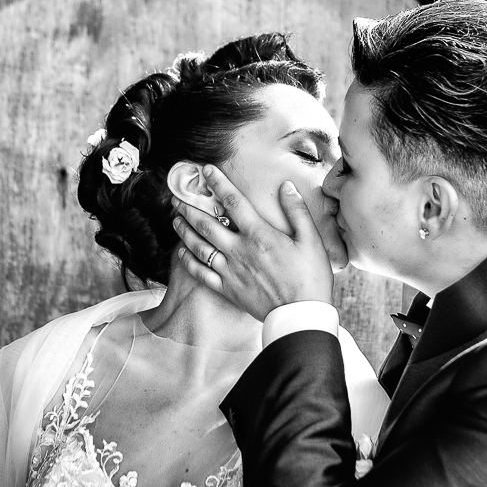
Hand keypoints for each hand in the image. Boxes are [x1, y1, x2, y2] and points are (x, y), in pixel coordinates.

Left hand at [172, 165, 333, 319]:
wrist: (300, 316)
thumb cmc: (310, 277)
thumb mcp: (311, 240)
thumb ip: (296, 211)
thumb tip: (286, 187)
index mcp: (259, 234)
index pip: (233, 201)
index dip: (218, 183)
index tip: (206, 171)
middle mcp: (239, 250)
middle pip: (206, 223)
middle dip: (189, 207)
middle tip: (177, 196)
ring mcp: (230, 270)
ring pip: (198, 246)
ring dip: (184, 230)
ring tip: (175, 219)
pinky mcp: (228, 289)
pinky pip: (201, 273)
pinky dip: (188, 261)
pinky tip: (181, 252)